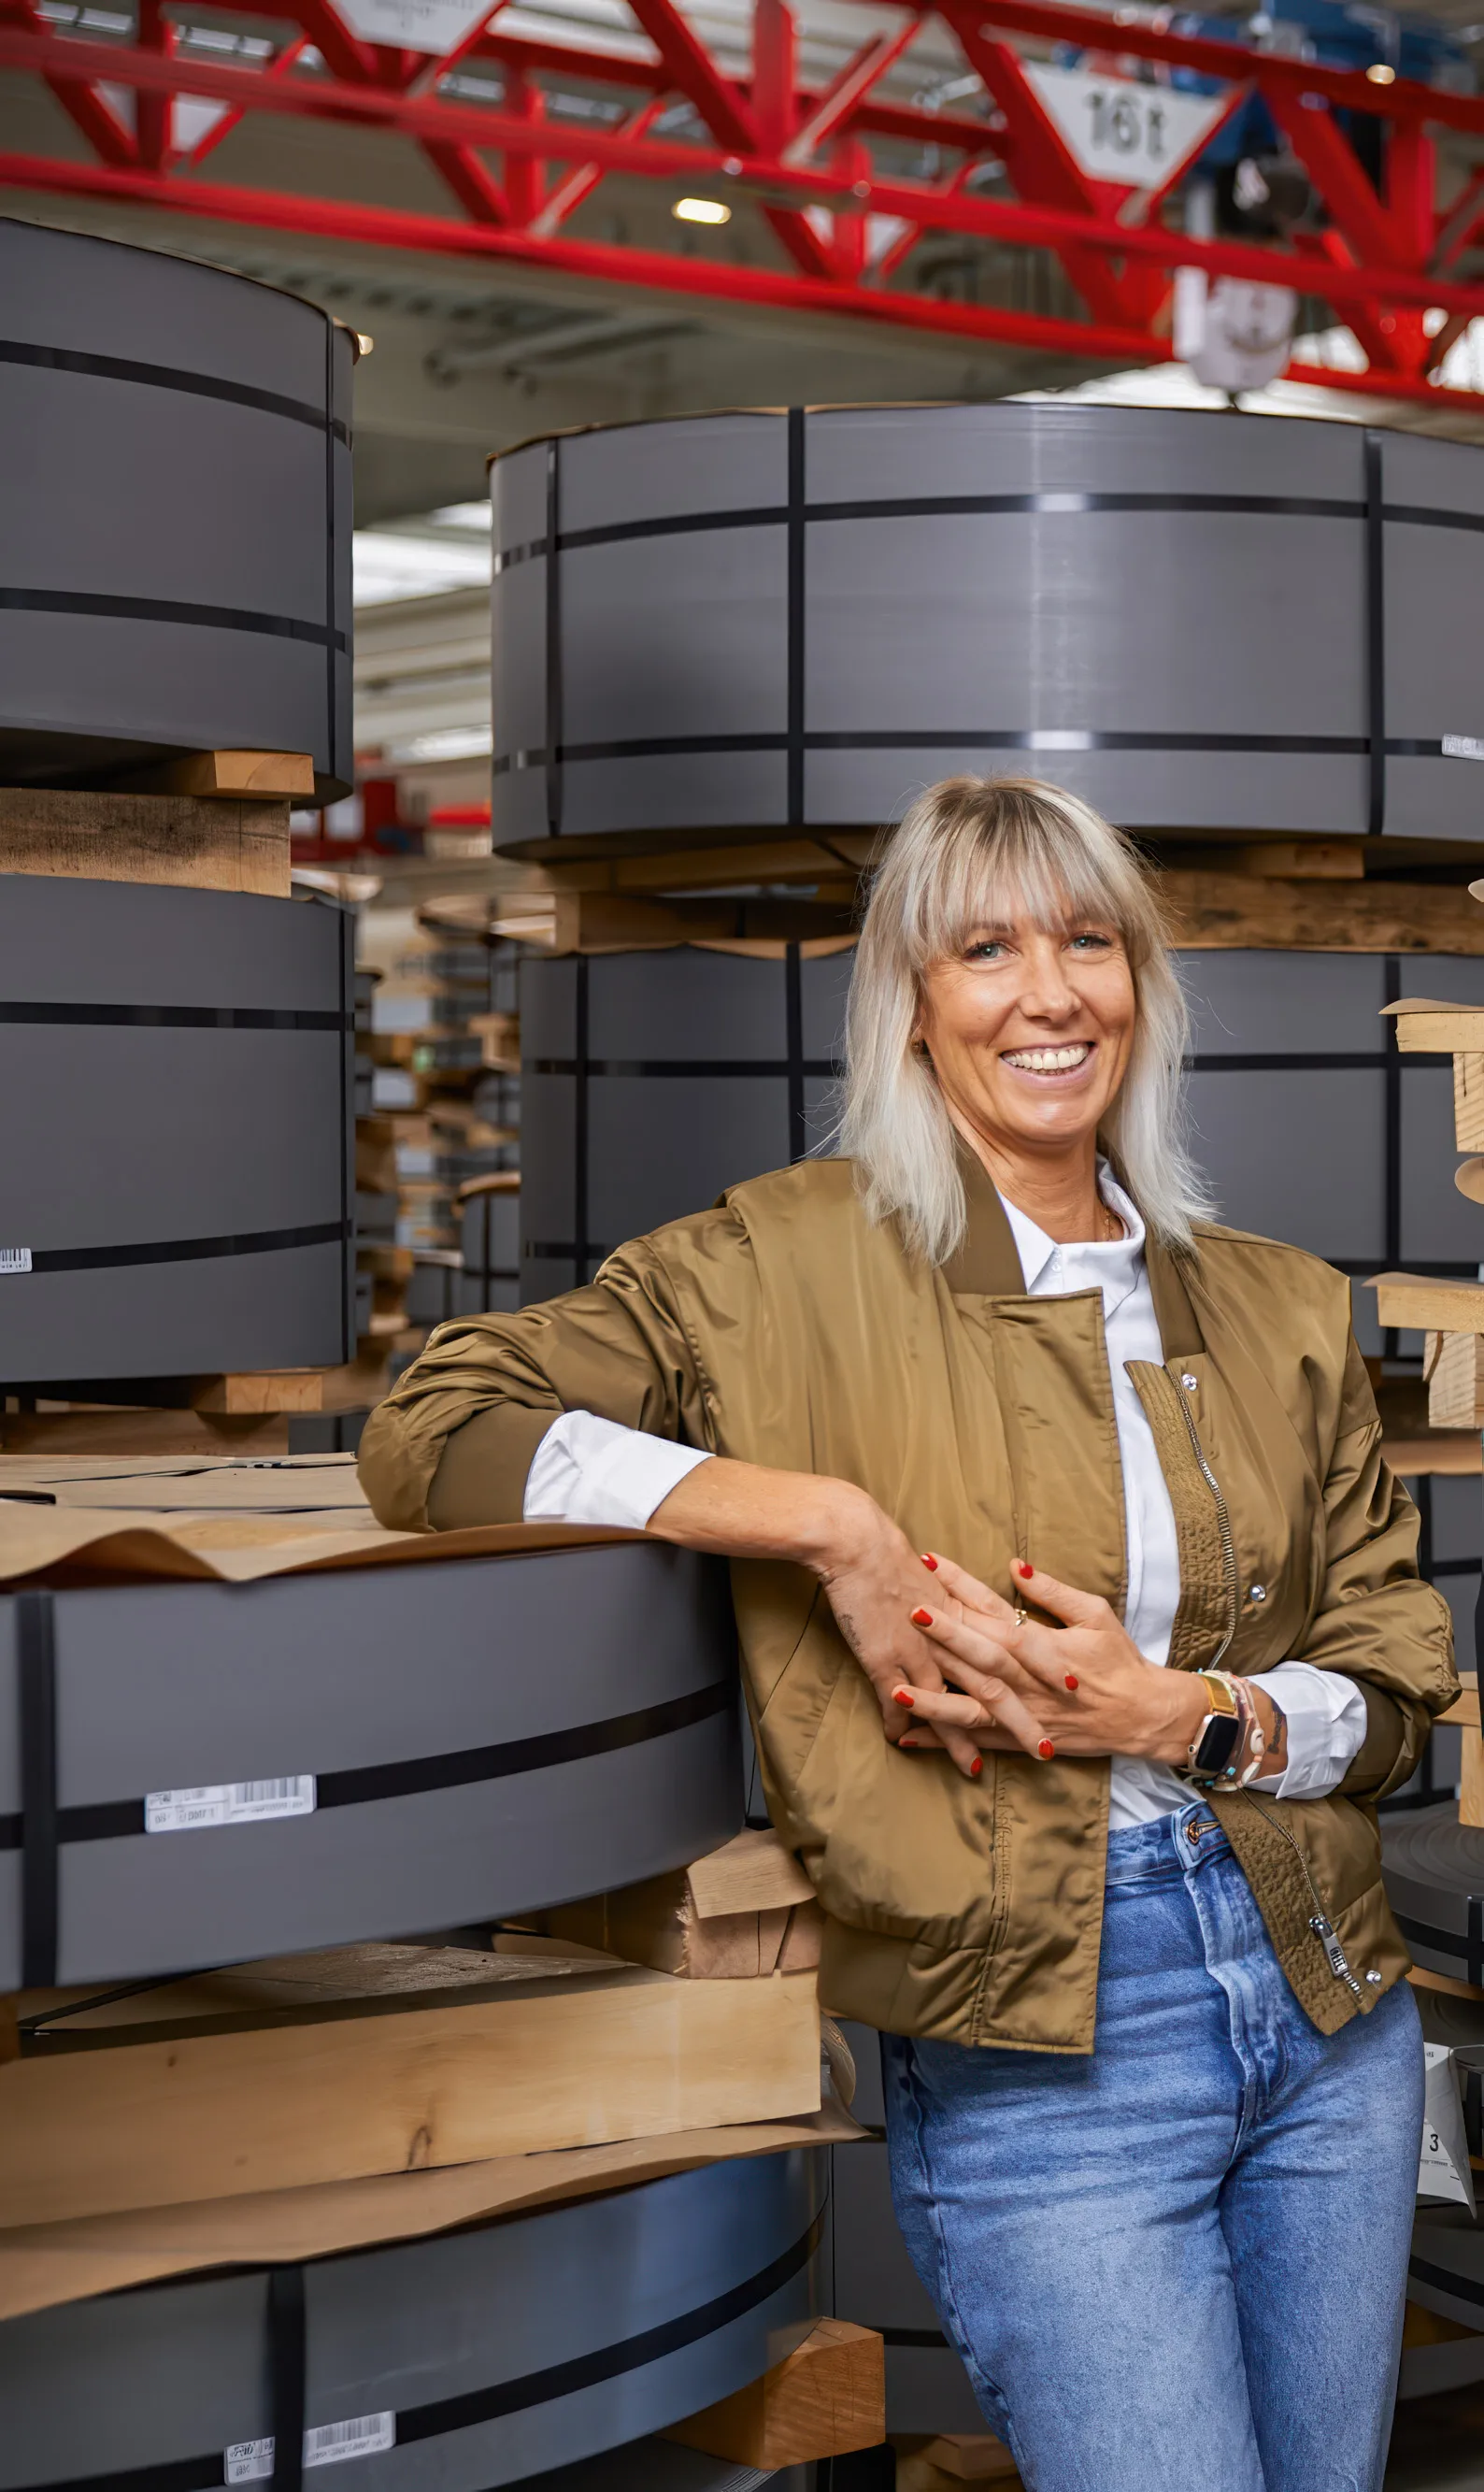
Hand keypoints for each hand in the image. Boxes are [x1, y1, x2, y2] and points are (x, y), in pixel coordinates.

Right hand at [811, 1493, 1050, 1780]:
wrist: (856, 1545)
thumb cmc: (891, 1553)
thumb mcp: (936, 1573)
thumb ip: (957, 1592)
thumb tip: (992, 1590)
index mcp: (968, 1613)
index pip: (1018, 1646)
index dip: (1045, 1668)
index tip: (1072, 1689)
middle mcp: (951, 1639)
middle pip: (994, 1686)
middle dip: (1020, 1721)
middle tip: (1044, 1750)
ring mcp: (919, 1653)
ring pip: (951, 1705)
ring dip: (961, 1739)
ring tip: (974, 1768)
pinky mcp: (886, 1661)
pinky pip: (897, 1704)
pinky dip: (902, 1724)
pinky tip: (903, 1743)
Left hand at [894, 1554, 1206, 1764]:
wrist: (1141, 1715)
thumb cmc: (1119, 1660)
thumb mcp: (1094, 1615)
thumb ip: (1052, 1592)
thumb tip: (1015, 1565)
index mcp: (1040, 1644)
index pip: (994, 1609)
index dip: (962, 1585)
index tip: (931, 1563)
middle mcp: (1025, 1679)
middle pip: (978, 1654)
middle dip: (941, 1634)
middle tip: (905, 1611)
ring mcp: (1020, 1712)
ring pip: (971, 1706)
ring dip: (933, 1699)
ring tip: (894, 1690)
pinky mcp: (1018, 1738)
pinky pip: (976, 1741)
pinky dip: (943, 1741)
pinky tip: (908, 1737)